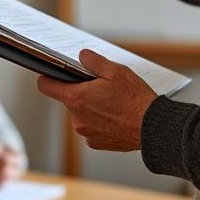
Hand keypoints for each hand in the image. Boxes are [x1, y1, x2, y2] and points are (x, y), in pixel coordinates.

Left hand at [36, 50, 155, 150]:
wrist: (153, 129)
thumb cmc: (135, 100)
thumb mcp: (116, 71)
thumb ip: (94, 61)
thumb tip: (82, 56)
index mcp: (76, 99)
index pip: (46, 86)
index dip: (48, 77)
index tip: (54, 73)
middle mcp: (77, 118)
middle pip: (69, 100)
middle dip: (81, 92)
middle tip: (101, 87)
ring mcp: (86, 133)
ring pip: (82, 114)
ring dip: (92, 108)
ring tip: (114, 102)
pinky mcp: (96, 143)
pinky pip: (92, 128)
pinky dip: (100, 122)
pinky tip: (116, 116)